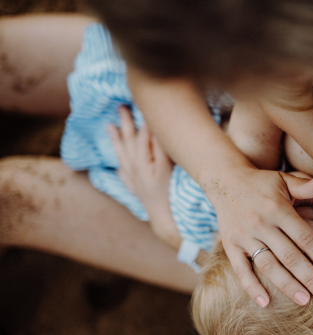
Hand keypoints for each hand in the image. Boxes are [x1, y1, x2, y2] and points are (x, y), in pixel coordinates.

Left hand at [108, 106, 180, 248]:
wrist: (166, 219)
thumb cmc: (170, 192)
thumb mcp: (168, 167)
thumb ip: (160, 147)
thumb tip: (155, 130)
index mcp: (141, 161)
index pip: (141, 135)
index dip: (142, 120)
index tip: (142, 104)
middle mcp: (134, 169)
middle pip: (128, 142)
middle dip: (125, 124)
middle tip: (121, 107)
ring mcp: (134, 180)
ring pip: (122, 155)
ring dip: (116, 140)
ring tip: (109, 127)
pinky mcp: (136, 190)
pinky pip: (124, 174)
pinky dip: (120, 166)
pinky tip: (118, 163)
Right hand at [209, 167, 312, 307]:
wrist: (225, 181)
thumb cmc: (262, 183)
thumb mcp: (283, 179)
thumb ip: (304, 185)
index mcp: (278, 208)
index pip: (304, 237)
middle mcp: (261, 223)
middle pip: (289, 256)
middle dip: (309, 278)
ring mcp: (244, 236)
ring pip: (268, 265)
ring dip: (286, 285)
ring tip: (303, 301)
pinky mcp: (230, 245)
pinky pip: (240, 269)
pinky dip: (251, 287)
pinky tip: (265, 303)